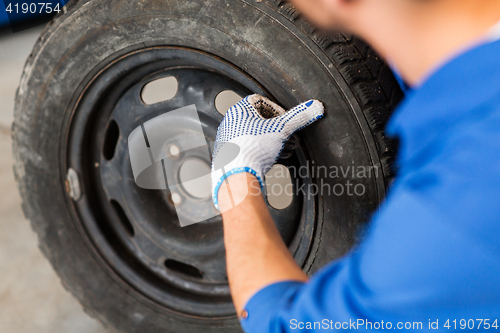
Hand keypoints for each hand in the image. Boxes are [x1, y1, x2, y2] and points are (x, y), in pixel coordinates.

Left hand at [211, 94, 323, 209]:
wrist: (238, 175)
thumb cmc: (253, 149)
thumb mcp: (282, 129)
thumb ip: (299, 117)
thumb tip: (315, 106)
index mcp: (239, 110)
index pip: (262, 102)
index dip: (278, 110)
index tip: (287, 120)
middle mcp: (230, 122)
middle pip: (259, 120)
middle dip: (278, 129)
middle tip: (289, 136)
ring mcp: (228, 139)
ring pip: (255, 135)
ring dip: (272, 141)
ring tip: (284, 149)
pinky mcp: (229, 155)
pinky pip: (248, 147)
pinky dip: (262, 150)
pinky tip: (272, 158)